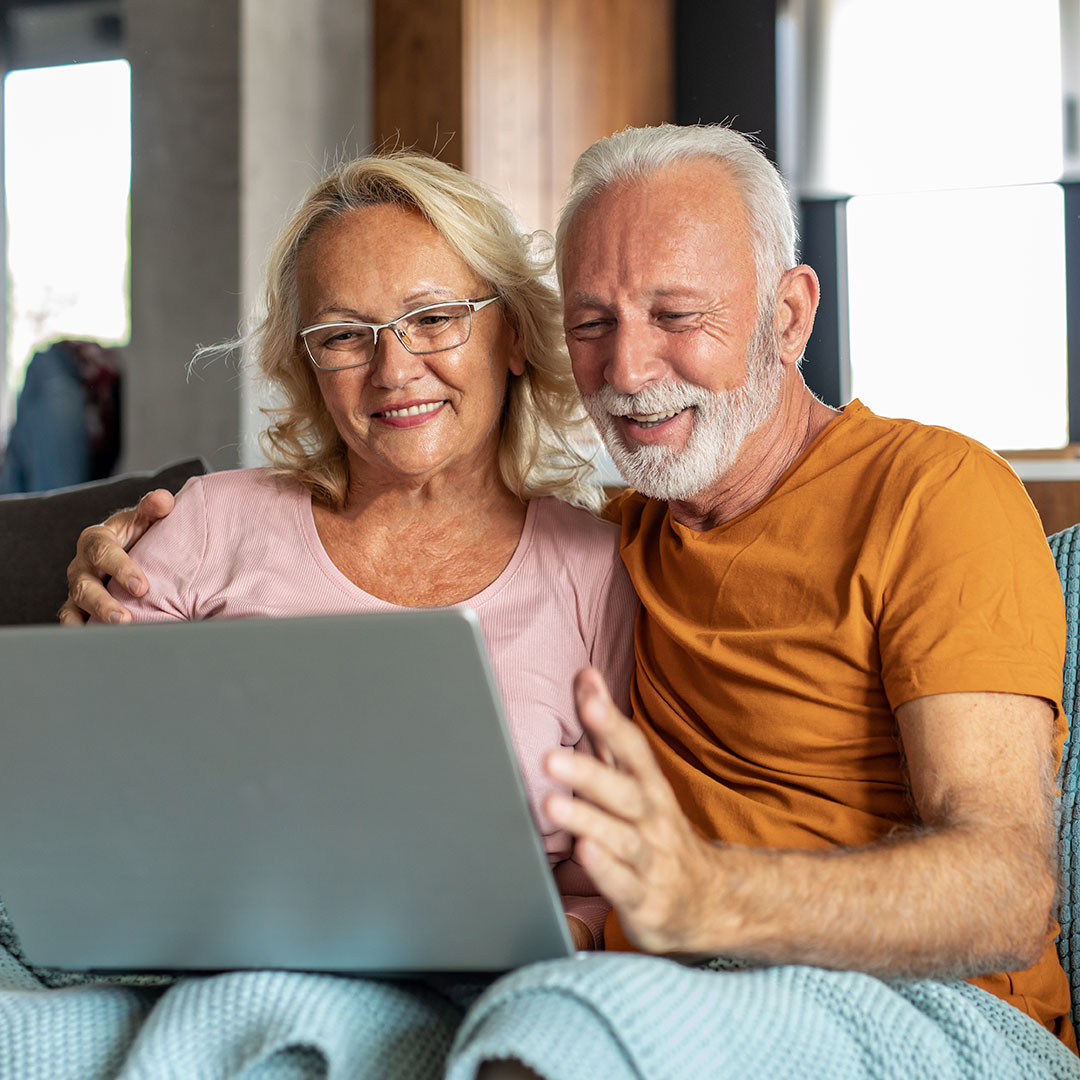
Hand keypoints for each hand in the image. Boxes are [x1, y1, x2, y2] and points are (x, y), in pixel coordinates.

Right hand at [58, 488, 174, 624]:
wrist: (128, 548)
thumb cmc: (139, 533)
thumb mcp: (144, 518)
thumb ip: (152, 508)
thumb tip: (164, 499)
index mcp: (96, 539)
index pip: (103, 552)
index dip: (121, 569)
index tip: (142, 587)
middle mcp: (82, 565)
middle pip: (84, 586)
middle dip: (104, 603)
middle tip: (125, 619)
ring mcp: (77, 587)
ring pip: (76, 607)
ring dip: (95, 621)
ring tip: (117, 635)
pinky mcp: (78, 607)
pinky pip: (72, 621)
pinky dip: (81, 633)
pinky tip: (97, 647)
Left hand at [545, 667, 720, 955]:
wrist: (710, 901)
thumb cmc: (657, 829)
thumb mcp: (636, 777)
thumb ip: (606, 730)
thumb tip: (586, 676)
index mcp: (650, 786)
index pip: (633, 749)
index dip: (610, 722)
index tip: (588, 695)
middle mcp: (654, 820)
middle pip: (624, 792)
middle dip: (589, 774)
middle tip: (549, 759)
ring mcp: (651, 861)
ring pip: (622, 838)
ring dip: (587, 821)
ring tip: (552, 806)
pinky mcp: (645, 900)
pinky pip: (624, 886)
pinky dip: (606, 870)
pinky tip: (584, 854)